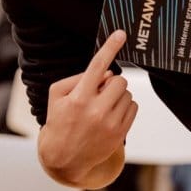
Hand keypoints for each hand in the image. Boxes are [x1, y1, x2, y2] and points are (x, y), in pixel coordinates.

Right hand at [36, 30, 136, 187]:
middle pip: (119, 80)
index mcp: (78, 97)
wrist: (64, 157)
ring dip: (118, 94)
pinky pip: (134, 107)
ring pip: (128, 93)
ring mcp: (110, 123)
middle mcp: (96, 110)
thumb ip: (78, 78)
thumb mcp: (57, 94)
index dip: (110, 47)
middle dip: (111, 82)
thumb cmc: (59, 120)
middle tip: (99, 91)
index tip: (121, 33)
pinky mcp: (120, 133)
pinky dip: (125, 106)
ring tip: (103, 105)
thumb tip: (106, 73)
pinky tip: (111, 114)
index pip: (97, 66)